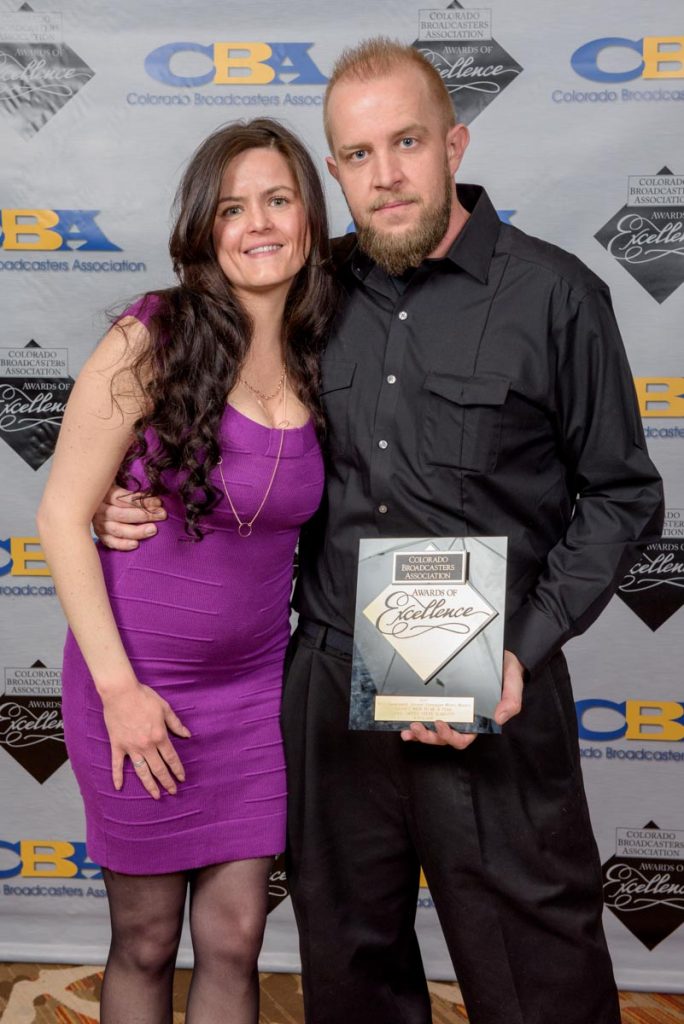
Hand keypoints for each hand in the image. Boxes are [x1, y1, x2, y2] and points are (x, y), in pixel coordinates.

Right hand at [93, 485, 165, 550]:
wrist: (94, 499)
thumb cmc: (114, 490)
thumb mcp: (117, 480)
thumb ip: (130, 483)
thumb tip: (150, 485)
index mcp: (103, 493)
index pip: (123, 498)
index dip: (142, 501)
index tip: (159, 502)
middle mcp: (99, 509)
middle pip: (122, 514)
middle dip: (144, 515)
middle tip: (162, 515)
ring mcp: (98, 523)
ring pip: (117, 529)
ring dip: (136, 531)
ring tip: (153, 529)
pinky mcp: (100, 535)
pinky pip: (110, 542)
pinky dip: (122, 544)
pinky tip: (136, 544)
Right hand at [102, 682, 190, 798]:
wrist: (121, 693)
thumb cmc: (144, 697)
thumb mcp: (165, 708)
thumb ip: (176, 724)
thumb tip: (187, 735)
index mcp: (160, 736)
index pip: (171, 758)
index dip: (177, 769)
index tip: (182, 778)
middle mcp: (146, 746)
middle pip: (159, 769)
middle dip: (167, 782)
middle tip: (173, 792)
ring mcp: (131, 747)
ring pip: (141, 771)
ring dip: (149, 785)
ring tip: (156, 795)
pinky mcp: (117, 745)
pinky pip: (117, 764)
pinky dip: (117, 776)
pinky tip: (119, 787)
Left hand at [400, 649, 525, 749]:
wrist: (499, 654)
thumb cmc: (505, 670)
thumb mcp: (513, 682)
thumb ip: (511, 700)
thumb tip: (499, 718)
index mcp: (477, 720)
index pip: (463, 737)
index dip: (450, 737)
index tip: (440, 724)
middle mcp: (461, 718)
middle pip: (443, 737)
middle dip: (429, 737)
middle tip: (417, 726)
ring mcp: (449, 709)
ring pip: (432, 730)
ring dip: (419, 733)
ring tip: (409, 728)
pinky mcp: (439, 698)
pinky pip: (425, 713)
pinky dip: (414, 720)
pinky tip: (404, 722)